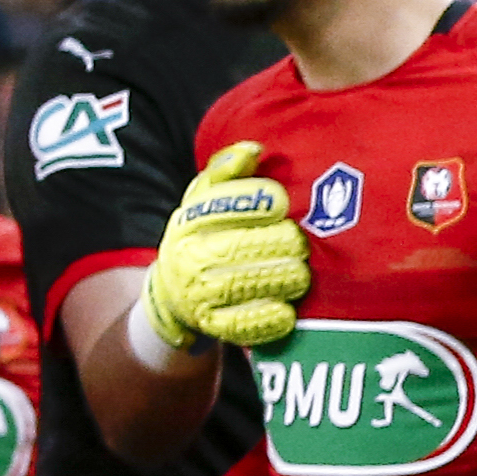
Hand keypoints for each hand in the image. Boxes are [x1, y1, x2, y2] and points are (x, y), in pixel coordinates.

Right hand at [142, 141, 312, 353]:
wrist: (176, 292)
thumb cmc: (207, 234)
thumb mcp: (207, 199)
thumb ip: (228, 172)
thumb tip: (254, 149)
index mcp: (189, 220)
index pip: (218, 206)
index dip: (252, 202)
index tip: (280, 201)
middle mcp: (188, 256)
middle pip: (234, 247)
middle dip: (276, 244)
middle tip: (300, 243)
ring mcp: (198, 295)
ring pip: (241, 286)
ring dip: (278, 279)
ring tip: (300, 274)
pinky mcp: (212, 326)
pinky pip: (241, 326)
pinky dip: (267, 319)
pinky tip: (288, 311)